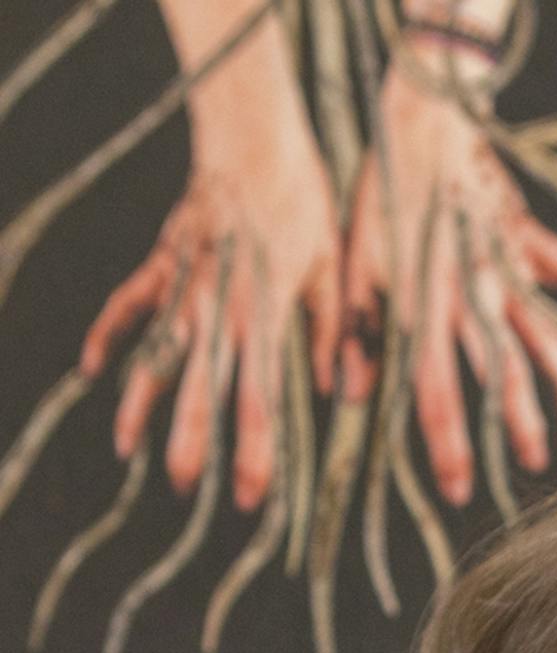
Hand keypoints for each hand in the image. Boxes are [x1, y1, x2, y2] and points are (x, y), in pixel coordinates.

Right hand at [80, 13, 339, 510]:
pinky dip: (108, 331)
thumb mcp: (333, 266)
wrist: (251, 132)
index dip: (253, 450)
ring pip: (157, 354)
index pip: (260, 397)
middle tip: (185, 490)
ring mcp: (184, 284)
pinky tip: (92, 368)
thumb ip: (333, 331)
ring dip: (141, 402)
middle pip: (202, 386)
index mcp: (266, 314)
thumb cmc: (302, 198)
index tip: (247, 494)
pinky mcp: (164, 261)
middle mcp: (219, 307)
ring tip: (128, 451)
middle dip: (193, 442)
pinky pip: (129, 301)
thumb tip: (341, 391)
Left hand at [341, 62, 556, 509]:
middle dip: (518, 424)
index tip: (457, 491)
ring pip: (541, 335)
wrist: (420, 120)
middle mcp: (472, 294)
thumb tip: (346, 397)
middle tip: (533, 465)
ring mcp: (506, 266)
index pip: (434, 389)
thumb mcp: (354, 261)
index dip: (447, 443)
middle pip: (500, 373)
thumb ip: (353, 331)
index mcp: (425, 306)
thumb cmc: (381, 192)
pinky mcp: (526, 237)